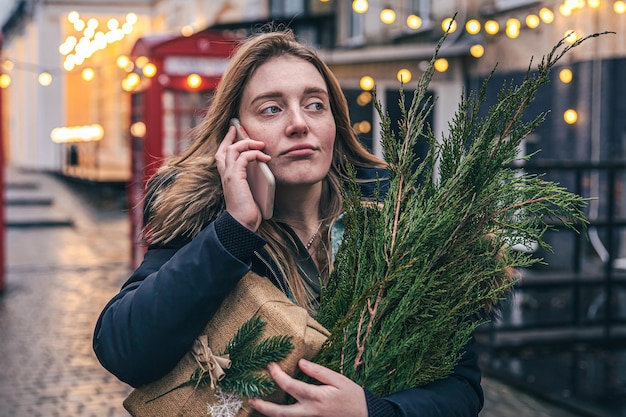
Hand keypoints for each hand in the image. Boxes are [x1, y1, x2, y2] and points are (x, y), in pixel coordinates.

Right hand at [215, 125, 271, 230]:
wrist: (242, 223)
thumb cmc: (248, 210)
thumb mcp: (251, 190)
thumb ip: (252, 178)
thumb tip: (263, 168)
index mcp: (228, 177)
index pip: (222, 155)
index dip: (227, 141)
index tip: (234, 131)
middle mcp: (225, 175)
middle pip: (224, 149)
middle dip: (233, 137)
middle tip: (240, 128)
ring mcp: (228, 175)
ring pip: (233, 149)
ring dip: (247, 143)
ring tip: (260, 144)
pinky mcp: (234, 178)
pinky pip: (242, 158)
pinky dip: (254, 154)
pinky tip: (264, 157)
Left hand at [248, 359, 367, 416]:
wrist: (366, 416)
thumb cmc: (353, 396)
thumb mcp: (338, 379)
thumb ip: (317, 372)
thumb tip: (300, 363)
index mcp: (316, 397)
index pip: (289, 386)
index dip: (277, 375)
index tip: (270, 365)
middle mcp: (310, 412)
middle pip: (281, 413)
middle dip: (264, 407)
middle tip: (251, 400)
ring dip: (270, 414)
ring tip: (258, 406)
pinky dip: (283, 416)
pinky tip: (276, 410)